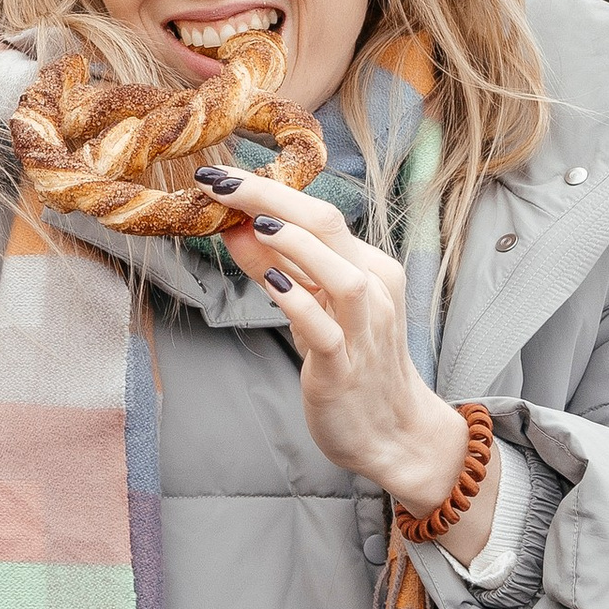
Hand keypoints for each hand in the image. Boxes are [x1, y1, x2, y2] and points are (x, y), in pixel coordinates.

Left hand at [190, 165, 498, 561]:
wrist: (390, 433)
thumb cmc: (350, 364)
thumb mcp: (311, 308)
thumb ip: (276, 268)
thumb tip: (235, 228)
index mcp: (367, 267)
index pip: (319, 213)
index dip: (268, 189)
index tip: (219, 175)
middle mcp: (373, 291)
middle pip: (329, 227)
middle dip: (270, 198)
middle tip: (218, 182)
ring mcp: (364, 331)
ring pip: (340, 275)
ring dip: (295, 246)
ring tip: (253, 225)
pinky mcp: (346, 369)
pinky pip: (328, 331)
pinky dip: (301, 305)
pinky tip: (272, 288)